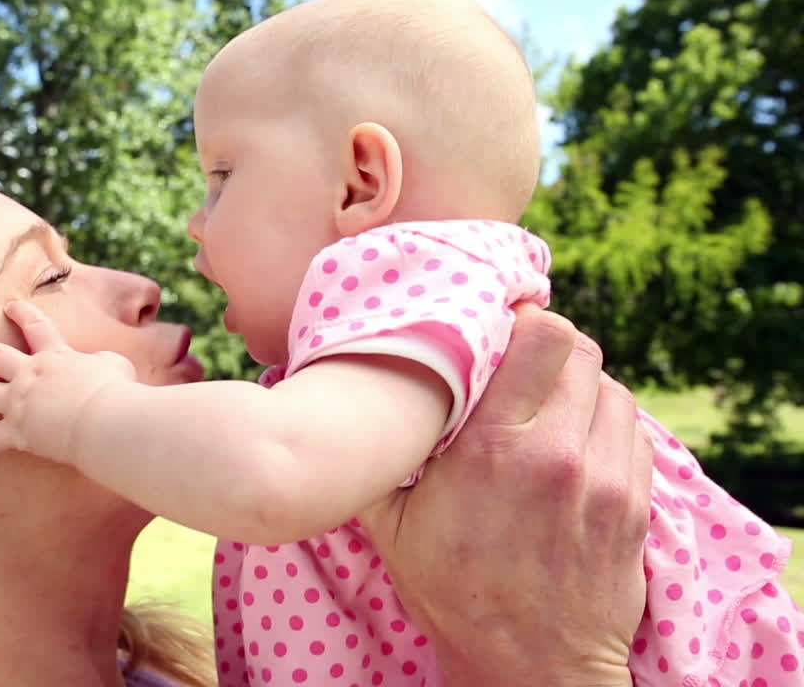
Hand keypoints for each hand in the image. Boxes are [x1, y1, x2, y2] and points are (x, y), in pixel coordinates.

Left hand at [0, 300, 136, 462]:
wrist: (103, 419)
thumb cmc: (116, 391)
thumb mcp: (116, 364)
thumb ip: (104, 360)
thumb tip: (103, 363)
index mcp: (54, 355)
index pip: (36, 326)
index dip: (22, 314)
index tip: (10, 307)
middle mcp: (29, 374)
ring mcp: (19, 402)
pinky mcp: (17, 431)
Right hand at [358, 305, 650, 686]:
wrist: (530, 665)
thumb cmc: (454, 594)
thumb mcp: (391, 525)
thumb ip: (375, 458)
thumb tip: (334, 403)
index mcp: (496, 449)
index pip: (545, 338)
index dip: (529, 319)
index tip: (505, 325)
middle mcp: (560, 454)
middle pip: (582, 352)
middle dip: (551, 349)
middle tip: (521, 365)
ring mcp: (607, 479)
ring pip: (613, 388)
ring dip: (581, 386)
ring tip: (548, 407)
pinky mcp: (636, 504)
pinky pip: (633, 431)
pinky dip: (606, 423)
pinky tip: (576, 444)